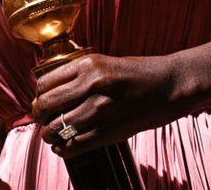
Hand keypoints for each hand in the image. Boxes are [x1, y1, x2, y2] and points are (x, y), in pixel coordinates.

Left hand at [32, 53, 181, 157]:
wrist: (172, 85)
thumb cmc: (140, 73)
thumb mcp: (106, 63)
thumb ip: (80, 75)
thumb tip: (52, 90)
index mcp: (88, 65)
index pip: (45, 82)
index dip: (38, 94)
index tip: (42, 99)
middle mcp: (91, 85)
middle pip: (46, 105)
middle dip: (39, 114)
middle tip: (42, 118)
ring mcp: (100, 110)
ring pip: (56, 128)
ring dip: (50, 134)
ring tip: (52, 134)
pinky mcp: (109, 131)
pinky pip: (73, 145)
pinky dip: (63, 148)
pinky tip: (63, 146)